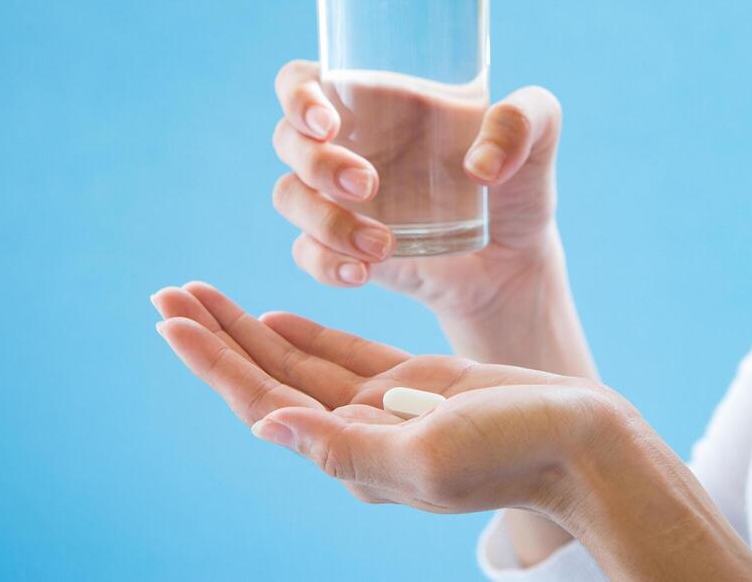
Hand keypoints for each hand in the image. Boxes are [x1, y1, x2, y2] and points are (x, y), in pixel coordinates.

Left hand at [150, 280, 623, 517]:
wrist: (585, 446)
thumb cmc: (515, 453)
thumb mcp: (426, 457)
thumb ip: (343, 447)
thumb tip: (264, 426)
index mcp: (352, 458)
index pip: (263, 403)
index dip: (214, 362)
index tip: (169, 320)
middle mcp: (356, 435)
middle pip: (268, 378)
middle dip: (215, 336)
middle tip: (166, 292)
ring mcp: (383, 408)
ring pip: (298, 361)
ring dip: (248, 328)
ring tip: (200, 294)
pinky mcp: (414, 384)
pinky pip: (342, 354)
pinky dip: (303, 333)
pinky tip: (270, 315)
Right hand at [271, 60, 563, 320]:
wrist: (516, 256)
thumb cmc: (518, 177)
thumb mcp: (540, 130)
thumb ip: (525, 118)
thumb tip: (479, 166)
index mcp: (374, 101)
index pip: (301, 82)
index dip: (298, 96)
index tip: (327, 121)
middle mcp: (345, 145)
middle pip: (287, 139)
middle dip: (317, 163)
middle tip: (369, 184)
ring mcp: (336, 200)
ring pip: (289, 196)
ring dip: (324, 219)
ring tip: (383, 242)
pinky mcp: (341, 249)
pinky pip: (305, 253)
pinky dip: (325, 262)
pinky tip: (364, 272)